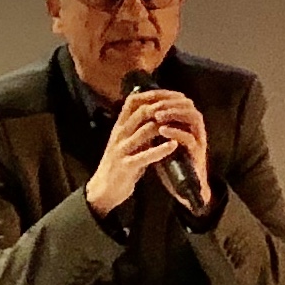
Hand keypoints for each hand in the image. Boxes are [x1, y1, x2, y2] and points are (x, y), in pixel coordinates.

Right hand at [85, 89, 207, 218]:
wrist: (103, 189)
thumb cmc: (121, 163)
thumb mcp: (128, 140)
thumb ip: (139, 127)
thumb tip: (159, 111)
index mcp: (120, 127)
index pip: (132, 102)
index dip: (151, 95)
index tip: (170, 95)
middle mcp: (119, 135)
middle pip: (140, 112)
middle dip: (162, 107)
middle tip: (180, 107)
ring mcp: (121, 150)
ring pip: (144, 131)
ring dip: (164, 125)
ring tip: (181, 123)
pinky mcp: (126, 166)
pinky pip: (145, 155)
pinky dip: (161, 149)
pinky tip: (174, 145)